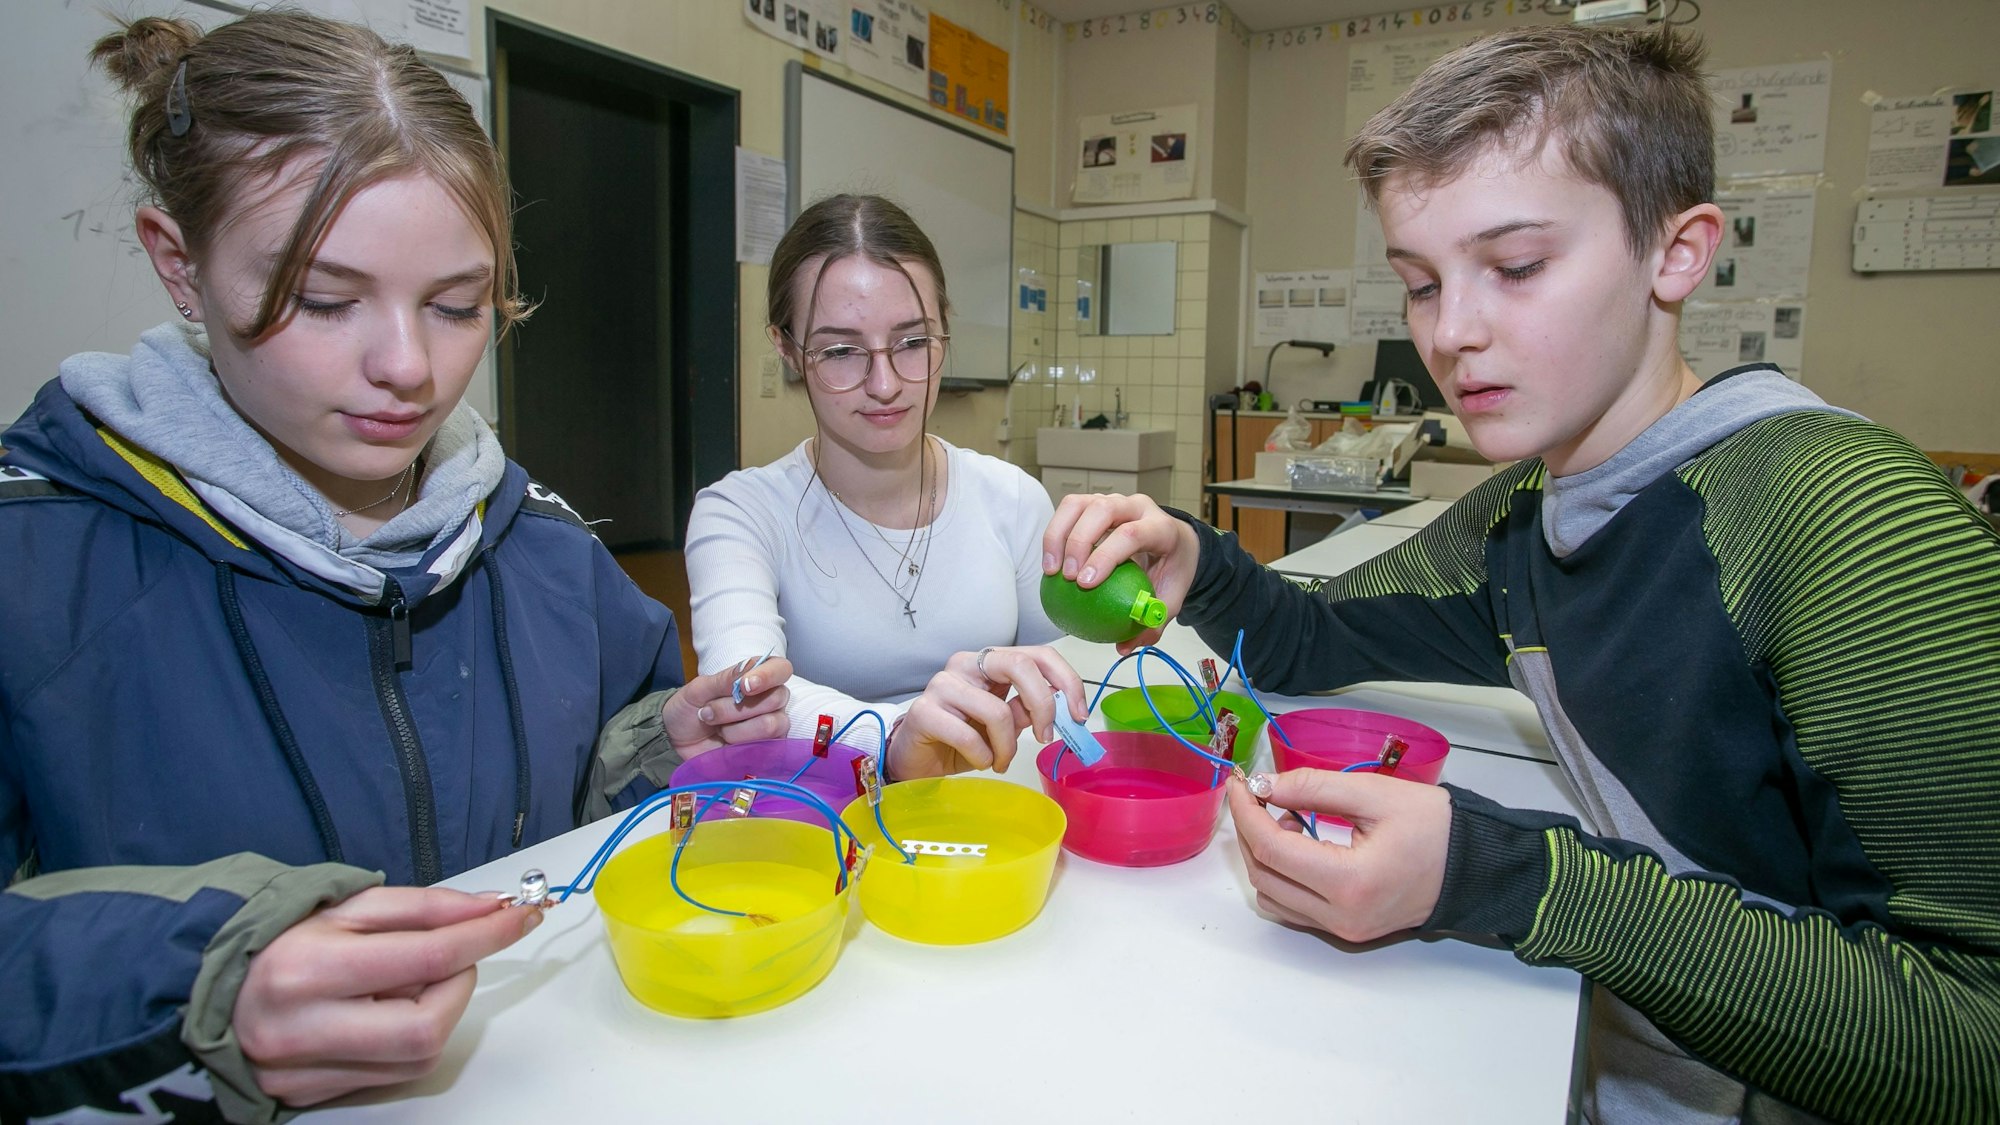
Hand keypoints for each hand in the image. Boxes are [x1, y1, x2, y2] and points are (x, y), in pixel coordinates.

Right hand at [235, 887, 542, 1106]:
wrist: (210, 991)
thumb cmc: (280, 941)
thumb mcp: (347, 907)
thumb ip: (424, 908)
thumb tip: (489, 910)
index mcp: (307, 971)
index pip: (427, 958)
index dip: (485, 936)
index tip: (519, 916)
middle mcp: (303, 1031)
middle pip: (428, 1025)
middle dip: (459, 985)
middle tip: (449, 956)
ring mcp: (304, 1073)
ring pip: (417, 1055)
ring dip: (435, 1011)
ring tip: (403, 981)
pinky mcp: (310, 1096)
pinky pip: (392, 1073)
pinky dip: (407, 1038)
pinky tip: (383, 1010)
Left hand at [663, 656, 793, 755]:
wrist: (676, 741)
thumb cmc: (689, 708)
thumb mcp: (699, 689)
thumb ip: (724, 679)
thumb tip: (747, 669)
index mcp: (758, 679)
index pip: (781, 669)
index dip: (768, 675)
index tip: (745, 685)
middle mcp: (771, 701)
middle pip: (776, 699)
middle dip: (735, 707)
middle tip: (709, 712)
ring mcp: (771, 727)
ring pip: (770, 724)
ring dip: (734, 729)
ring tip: (716, 729)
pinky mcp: (766, 750)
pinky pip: (764, 747)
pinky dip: (738, 744)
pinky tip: (725, 743)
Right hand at [887, 646, 1087, 777]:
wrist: (914, 759)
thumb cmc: (959, 738)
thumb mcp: (1002, 725)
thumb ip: (1027, 710)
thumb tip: (1062, 709)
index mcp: (991, 661)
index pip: (1039, 655)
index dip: (1067, 682)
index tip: (1079, 715)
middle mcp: (967, 664)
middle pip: (1021, 666)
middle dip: (1043, 706)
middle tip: (1045, 737)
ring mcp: (943, 684)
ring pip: (998, 711)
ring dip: (1008, 747)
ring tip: (999, 760)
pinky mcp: (924, 710)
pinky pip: (969, 737)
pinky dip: (982, 757)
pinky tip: (977, 761)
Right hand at [1042, 493, 1199, 651]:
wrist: (1175, 543)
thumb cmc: (1171, 570)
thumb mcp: (1171, 598)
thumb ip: (1151, 623)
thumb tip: (1123, 647)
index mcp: (1161, 527)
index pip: (1131, 533)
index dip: (1105, 556)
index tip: (1085, 584)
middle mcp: (1137, 507)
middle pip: (1102, 509)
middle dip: (1079, 542)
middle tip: (1067, 578)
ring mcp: (1114, 501)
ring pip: (1079, 504)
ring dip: (1058, 535)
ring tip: (1051, 571)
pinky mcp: (1094, 502)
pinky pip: (1068, 510)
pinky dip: (1054, 533)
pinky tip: (1050, 564)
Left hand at [1224, 769, 1452, 942]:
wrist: (1476, 867)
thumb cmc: (1435, 827)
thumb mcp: (1375, 794)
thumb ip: (1313, 788)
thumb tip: (1264, 786)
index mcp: (1350, 883)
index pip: (1272, 849)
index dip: (1247, 812)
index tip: (1242, 783)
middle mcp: (1340, 916)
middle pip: (1265, 875)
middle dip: (1250, 831)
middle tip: (1258, 795)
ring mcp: (1342, 929)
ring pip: (1273, 897)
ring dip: (1264, 856)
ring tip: (1286, 819)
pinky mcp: (1346, 931)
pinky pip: (1293, 908)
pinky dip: (1283, 876)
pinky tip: (1300, 844)